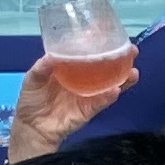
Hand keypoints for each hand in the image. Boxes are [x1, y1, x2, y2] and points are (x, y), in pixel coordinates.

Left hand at [9, 49, 135, 152]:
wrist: (32, 127)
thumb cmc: (31, 101)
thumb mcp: (32, 79)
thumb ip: (41, 68)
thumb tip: (51, 56)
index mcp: (71, 69)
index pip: (90, 55)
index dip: (102, 46)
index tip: (114, 37)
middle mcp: (84, 80)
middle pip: (106, 68)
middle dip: (122, 60)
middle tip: (133, 51)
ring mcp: (88, 95)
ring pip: (110, 84)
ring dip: (123, 79)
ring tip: (133, 72)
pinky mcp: (89, 110)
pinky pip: (101, 102)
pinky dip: (109, 96)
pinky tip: (116, 90)